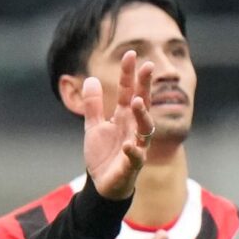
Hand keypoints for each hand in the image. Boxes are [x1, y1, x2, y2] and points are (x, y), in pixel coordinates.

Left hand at [80, 50, 155, 201]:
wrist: (102, 184)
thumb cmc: (103, 154)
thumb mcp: (94, 126)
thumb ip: (93, 105)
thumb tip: (90, 79)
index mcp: (124, 117)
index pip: (129, 91)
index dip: (130, 74)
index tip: (131, 54)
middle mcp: (133, 128)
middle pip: (143, 103)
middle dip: (145, 86)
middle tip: (148, 66)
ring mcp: (136, 145)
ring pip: (145, 127)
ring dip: (142, 114)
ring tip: (137, 101)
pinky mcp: (132, 164)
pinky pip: (136, 156)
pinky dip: (132, 151)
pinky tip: (128, 144)